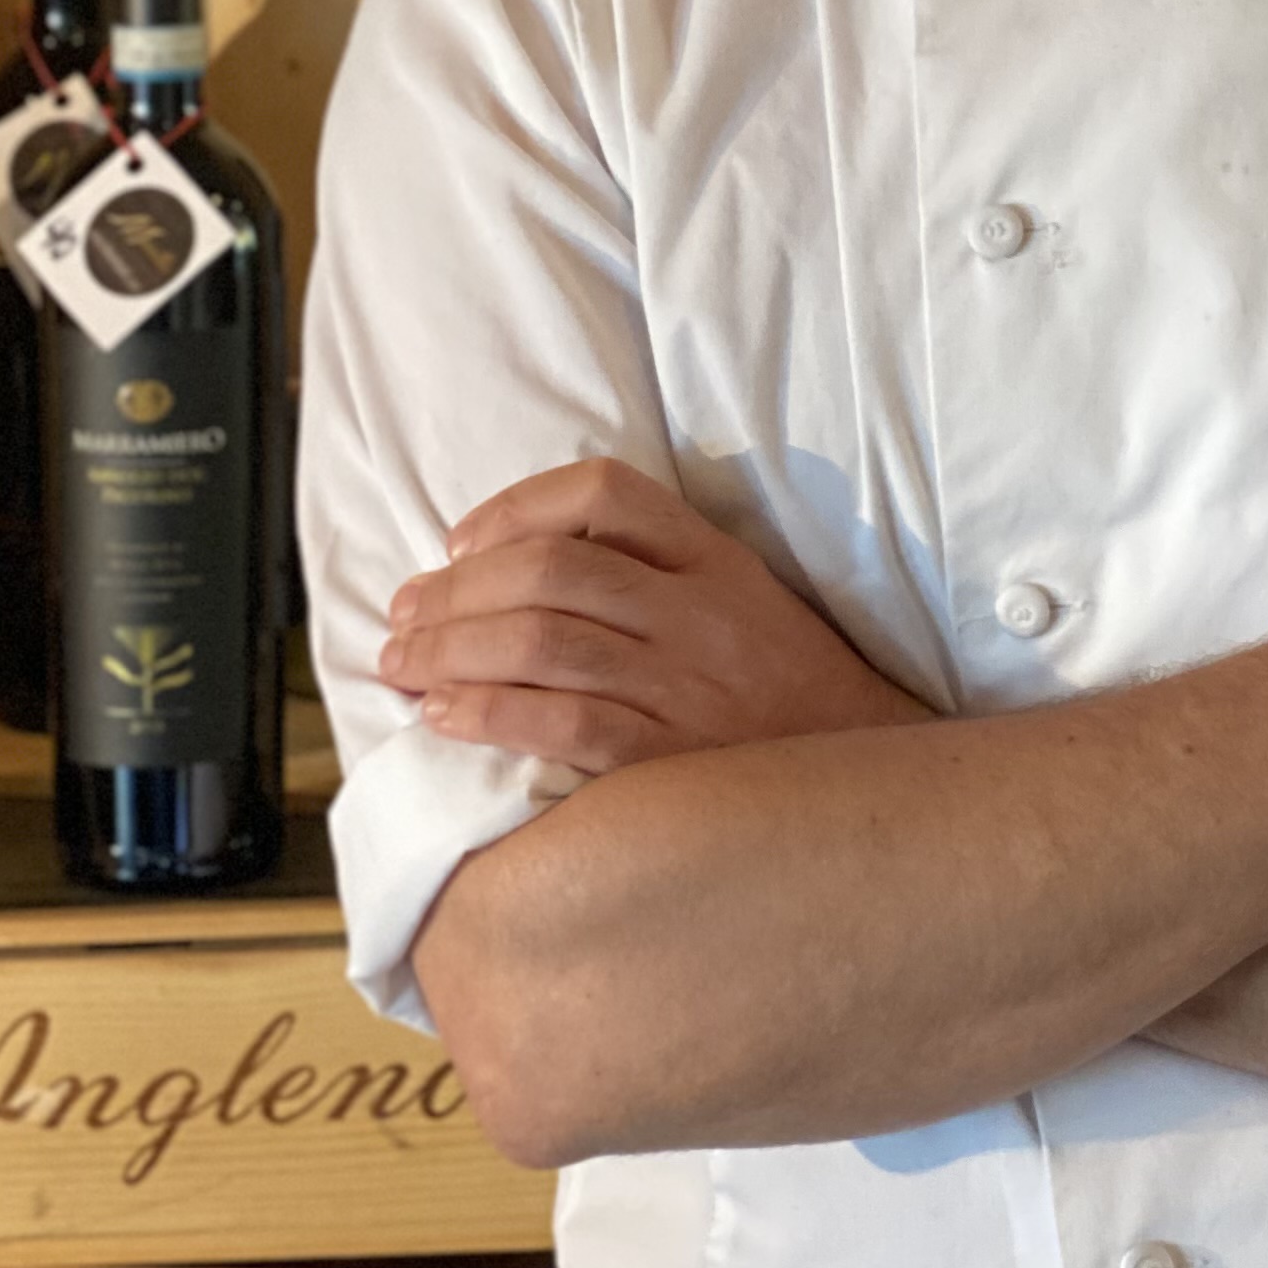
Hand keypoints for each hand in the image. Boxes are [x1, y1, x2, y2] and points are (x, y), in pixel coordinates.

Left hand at [379, 455, 933, 775]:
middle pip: (550, 571)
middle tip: (403, 615)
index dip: (515, 507)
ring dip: (449, 651)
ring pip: (542, 641)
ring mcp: (685, 686)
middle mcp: (698, 612)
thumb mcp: (743, 596)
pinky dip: (488, 715)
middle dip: (454, 590)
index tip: (460, 541)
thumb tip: (525, 560)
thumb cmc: (785, 688)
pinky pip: (561, 722)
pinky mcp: (668, 761)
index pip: (606, 493)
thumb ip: (659, 565)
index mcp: (715, 559)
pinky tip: (444, 719)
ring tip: (402, 667)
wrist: (865, 775)